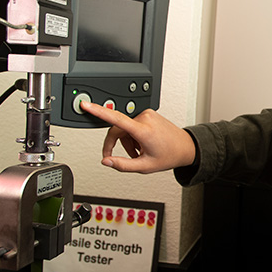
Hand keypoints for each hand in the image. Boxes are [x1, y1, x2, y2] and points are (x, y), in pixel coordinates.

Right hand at [79, 101, 196, 172]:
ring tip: (139, 152)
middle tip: (125, 158)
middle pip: (117, 129)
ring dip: (127, 142)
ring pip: (124, 128)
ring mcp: (147, 114)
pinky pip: (132, 124)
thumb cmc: (169, 156)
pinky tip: (142, 144)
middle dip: (117, 145)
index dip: (98, 111)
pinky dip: (133, 136)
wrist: (185, 147)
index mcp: (143, 130)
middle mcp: (145, 118)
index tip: (86, 105)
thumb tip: (106, 161)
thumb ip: (122, 165)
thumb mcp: (144, 167)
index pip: (116, 118)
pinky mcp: (148, 114)